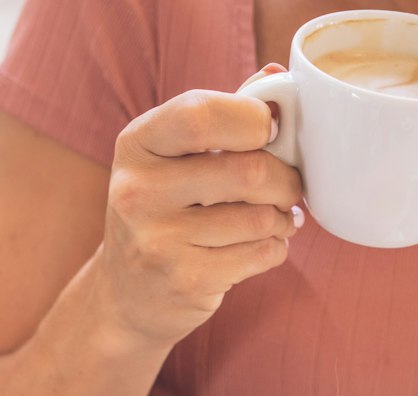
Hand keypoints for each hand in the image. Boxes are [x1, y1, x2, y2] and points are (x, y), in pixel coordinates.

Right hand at [96, 85, 303, 348]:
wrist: (127, 295)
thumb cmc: (163, 212)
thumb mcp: (172, 158)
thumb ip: (220, 118)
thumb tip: (278, 78)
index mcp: (136, 144)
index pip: (201, 115)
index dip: (251, 119)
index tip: (271, 132)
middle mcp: (139, 191)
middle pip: (247, 171)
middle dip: (285, 179)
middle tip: (291, 188)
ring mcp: (159, 241)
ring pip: (259, 218)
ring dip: (283, 218)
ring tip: (279, 219)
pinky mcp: (186, 281)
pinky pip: (259, 255)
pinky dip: (276, 249)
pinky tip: (266, 245)